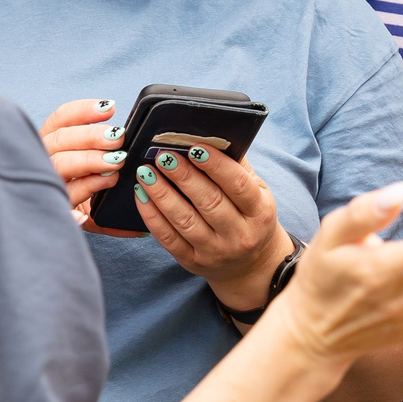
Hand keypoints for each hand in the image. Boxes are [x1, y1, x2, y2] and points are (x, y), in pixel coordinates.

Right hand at [38, 98, 123, 219]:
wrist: (59, 229)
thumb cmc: (81, 190)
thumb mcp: (89, 167)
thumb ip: (104, 151)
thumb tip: (124, 137)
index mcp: (49, 144)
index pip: (60, 119)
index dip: (83, 111)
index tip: (110, 108)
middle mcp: (41, 161)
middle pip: (59, 140)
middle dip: (90, 135)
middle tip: (117, 138)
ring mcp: (43, 186)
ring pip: (59, 166)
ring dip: (88, 162)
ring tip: (114, 165)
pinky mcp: (50, 212)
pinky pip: (62, 205)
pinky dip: (75, 205)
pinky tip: (92, 202)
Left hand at [130, 143, 287, 302]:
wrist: (250, 264)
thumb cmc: (250, 218)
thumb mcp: (257, 192)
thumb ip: (237, 167)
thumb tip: (210, 137)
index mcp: (260, 212)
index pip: (238, 185)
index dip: (216, 165)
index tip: (195, 148)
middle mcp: (240, 235)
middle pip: (209, 202)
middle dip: (183, 176)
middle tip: (164, 156)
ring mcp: (215, 251)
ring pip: (185, 220)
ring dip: (162, 194)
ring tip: (146, 173)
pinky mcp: (193, 262)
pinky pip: (168, 239)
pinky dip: (152, 216)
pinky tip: (142, 196)